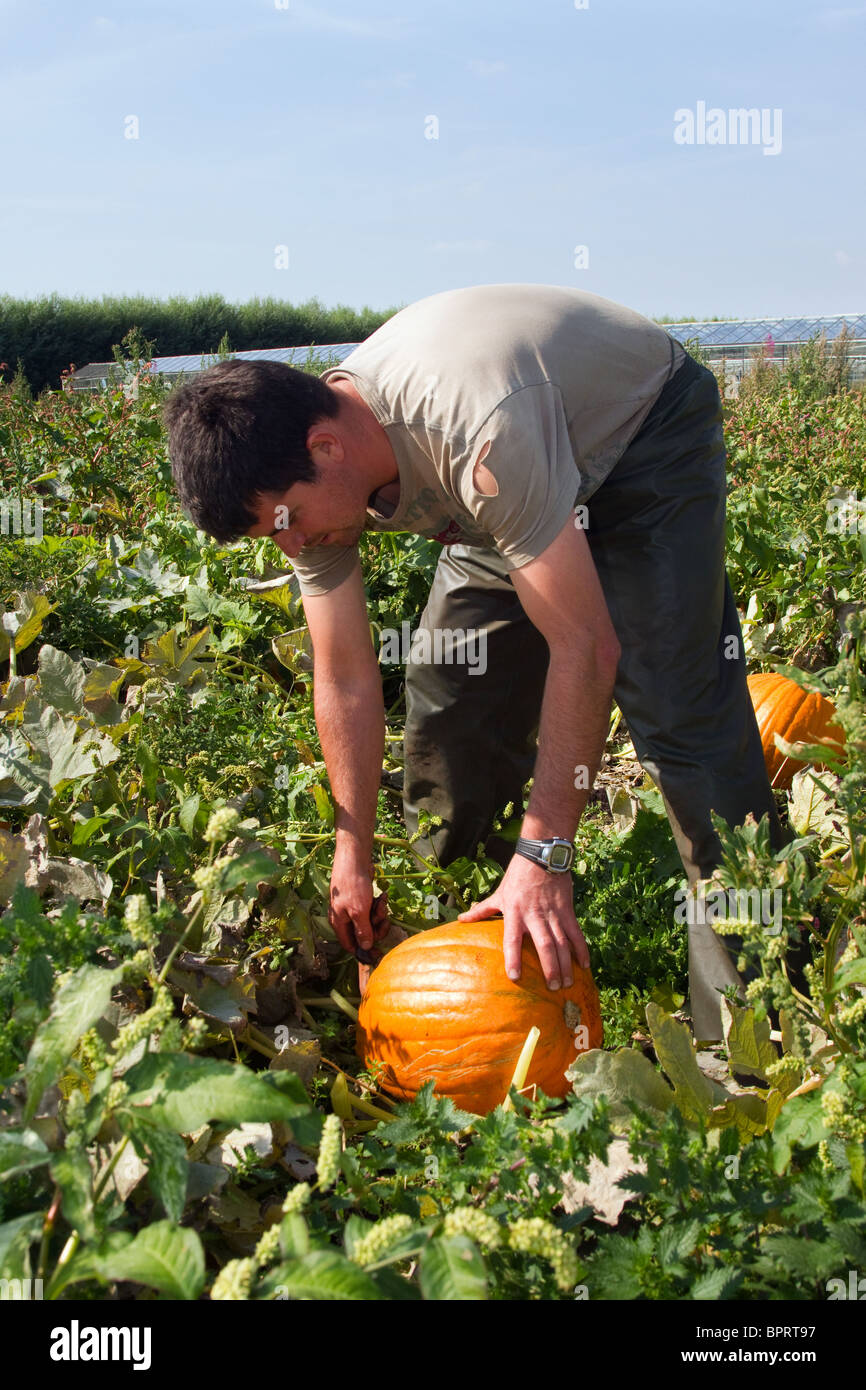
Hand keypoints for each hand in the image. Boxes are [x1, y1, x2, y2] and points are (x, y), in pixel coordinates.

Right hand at [328, 845, 389, 954]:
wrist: (355, 858)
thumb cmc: (353, 886)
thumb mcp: (359, 911)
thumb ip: (362, 931)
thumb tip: (365, 948)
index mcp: (339, 923)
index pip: (350, 945)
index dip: (364, 950)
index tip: (378, 952)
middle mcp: (344, 918)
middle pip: (363, 933)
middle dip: (376, 926)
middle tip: (383, 917)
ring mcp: (353, 907)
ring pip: (370, 921)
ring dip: (379, 913)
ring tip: (381, 901)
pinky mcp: (361, 899)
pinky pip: (372, 909)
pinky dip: (378, 904)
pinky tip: (382, 895)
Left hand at [457, 853, 588, 988]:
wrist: (541, 857)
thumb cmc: (517, 877)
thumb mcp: (499, 893)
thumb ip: (482, 910)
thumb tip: (461, 920)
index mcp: (515, 913)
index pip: (512, 939)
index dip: (513, 958)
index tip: (515, 977)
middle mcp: (534, 915)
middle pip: (544, 945)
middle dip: (550, 968)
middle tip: (553, 988)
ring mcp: (553, 913)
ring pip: (562, 942)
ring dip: (566, 964)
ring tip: (568, 983)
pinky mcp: (567, 910)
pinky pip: (576, 933)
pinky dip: (582, 949)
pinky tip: (585, 966)